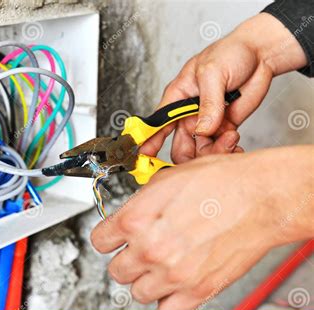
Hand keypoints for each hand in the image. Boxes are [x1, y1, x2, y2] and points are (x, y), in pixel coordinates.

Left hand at [91, 147, 312, 309]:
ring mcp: (172, 273)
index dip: (108, 238)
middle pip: (117, 270)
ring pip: (138, 292)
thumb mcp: (167, 180)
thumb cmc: (221, 182)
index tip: (115, 239)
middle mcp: (149, 248)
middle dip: (127, 260)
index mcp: (136, 219)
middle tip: (141, 251)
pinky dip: (167, 302)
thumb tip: (130, 216)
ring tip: (162, 266)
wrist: (260, 196)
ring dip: (146, 281)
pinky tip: (174, 285)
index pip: (99, 241)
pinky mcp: (197, 290)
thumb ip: (141, 205)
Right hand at [140, 13, 307, 162]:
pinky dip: (227, 151)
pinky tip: (235, 143)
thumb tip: (202, 130)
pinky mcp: (224, 128)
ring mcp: (207, 123)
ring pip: (201, 151)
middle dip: (189, 157)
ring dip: (215, 151)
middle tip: (202, 159)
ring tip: (231, 138)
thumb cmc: (231, 52)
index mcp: (178, 97)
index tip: (146, 155)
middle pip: (179, 146)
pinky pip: (220, 148)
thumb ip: (208, 103)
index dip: (150, 140)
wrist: (261, 54)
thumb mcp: (213, 72)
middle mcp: (189, 114)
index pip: (158, 123)